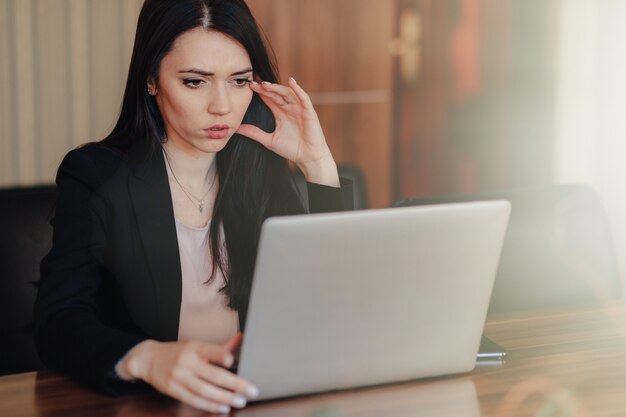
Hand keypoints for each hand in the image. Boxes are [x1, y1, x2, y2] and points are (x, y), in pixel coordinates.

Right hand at [117, 335, 257, 412]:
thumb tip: (242, 339)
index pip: (209, 350)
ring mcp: (179, 377)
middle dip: (233, 384)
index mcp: (195, 347)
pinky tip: (223, 407)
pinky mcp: (173, 389)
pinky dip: (209, 405)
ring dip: (223, 398)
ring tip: (239, 401)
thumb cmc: (178, 352)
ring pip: (204, 390)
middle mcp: (187, 361)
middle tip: (250, 390)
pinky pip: (193, 399)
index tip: (231, 360)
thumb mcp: (196, 345)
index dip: (219, 355)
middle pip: (212, 375)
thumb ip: (220, 347)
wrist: (148, 358)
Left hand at [237, 77, 339, 186]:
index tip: (248, 86)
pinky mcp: (309, 112)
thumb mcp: (269, 140)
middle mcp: (290, 108)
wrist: (308, 158)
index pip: (269, 98)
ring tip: (265, 85)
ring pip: (287, 93)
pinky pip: (304, 98)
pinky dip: (298, 89)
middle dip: (265, 88)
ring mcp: (299, 109)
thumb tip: (236, 129)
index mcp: (280, 113)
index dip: (259, 91)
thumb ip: (254, 133)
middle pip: (276, 93)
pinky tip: (291, 81)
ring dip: (277, 88)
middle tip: (253, 83)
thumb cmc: (292, 149)